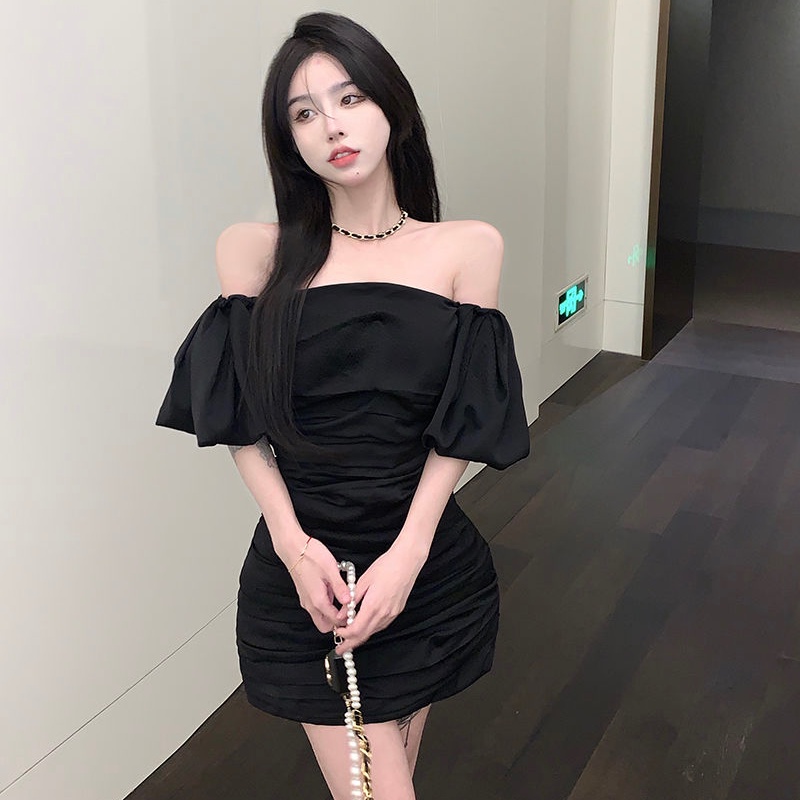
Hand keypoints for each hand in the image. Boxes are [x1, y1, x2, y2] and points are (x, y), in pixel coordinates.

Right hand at [289, 538, 350, 633]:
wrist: (293, 548)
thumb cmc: (311, 556)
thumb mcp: (330, 570)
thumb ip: (340, 588)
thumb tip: (349, 601)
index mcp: (318, 601)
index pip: (335, 622)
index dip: (346, 619)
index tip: (355, 611)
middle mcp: (310, 604)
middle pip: (325, 625)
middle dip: (337, 622)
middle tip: (349, 609)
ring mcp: (306, 600)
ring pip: (321, 617)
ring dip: (332, 613)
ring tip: (343, 597)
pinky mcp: (305, 594)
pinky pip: (317, 607)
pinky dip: (327, 605)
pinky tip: (333, 590)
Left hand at [335, 539, 427, 654]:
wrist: (407, 561)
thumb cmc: (386, 566)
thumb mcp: (363, 580)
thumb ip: (351, 600)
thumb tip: (341, 614)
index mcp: (373, 605)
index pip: (356, 630)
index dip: (345, 635)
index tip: (337, 632)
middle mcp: (384, 613)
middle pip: (365, 635)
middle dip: (351, 644)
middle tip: (340, 650)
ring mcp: (392, 613)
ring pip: (373, 631)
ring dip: (361, 637)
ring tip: (350, 638)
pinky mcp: (397, 611)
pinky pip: (381, 625)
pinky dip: (370, 629)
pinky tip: (365, 626)